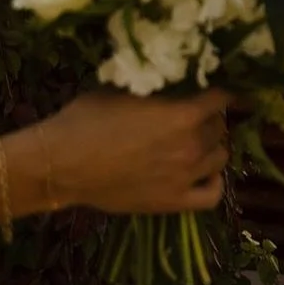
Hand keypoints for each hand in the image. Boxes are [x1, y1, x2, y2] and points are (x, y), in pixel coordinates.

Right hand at [37, 87, 231, 213]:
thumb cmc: (87, 120)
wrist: (61, 164)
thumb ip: (157, 88)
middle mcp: (192, 145)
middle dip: (210, 118)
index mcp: (183, 113)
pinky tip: (204, 173)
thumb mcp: (124, 89)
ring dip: (212, 146)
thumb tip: (173, 82)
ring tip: (196, 141)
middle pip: (219, 127)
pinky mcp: (174, 202)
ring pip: (220, 157)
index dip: (220, 91)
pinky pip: (212, 195)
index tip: (214, 89)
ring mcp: (186, 176)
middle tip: (194, 115)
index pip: (222, 97)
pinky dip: (214, 182)